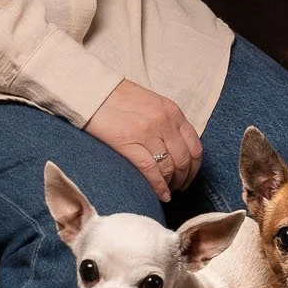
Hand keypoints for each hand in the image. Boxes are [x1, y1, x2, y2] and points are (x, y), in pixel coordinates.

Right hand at [85, 79, 202, 201]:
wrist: (92, 92)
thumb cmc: (119, 98)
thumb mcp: (152, 104)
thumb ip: (166, 123)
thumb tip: (175, 149)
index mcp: (172, 111)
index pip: (194, 145)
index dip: (194, 167)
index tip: (189, 177)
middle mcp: (164, 122)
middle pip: (184, 160)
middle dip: (184, 178)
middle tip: (178, 188)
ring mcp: (148, 133)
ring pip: (169, 168)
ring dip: (171, 184)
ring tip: (168, 192)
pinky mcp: (129, 143)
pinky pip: (151, 171)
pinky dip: (158, 187)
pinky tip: (160, 195)